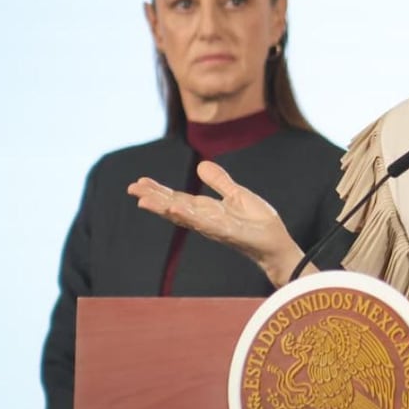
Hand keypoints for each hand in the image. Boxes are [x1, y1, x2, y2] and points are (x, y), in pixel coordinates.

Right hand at [127, 160, 303, 283]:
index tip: (140, 183)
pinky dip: (188, 216)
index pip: (178, 198)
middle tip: (132, 189)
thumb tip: (201, 164)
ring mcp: (214, 227)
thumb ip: (220, 182)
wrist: (276, 243)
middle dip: (153, 198)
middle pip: (174, 207)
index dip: (159, 191)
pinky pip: (204, 223)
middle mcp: (205, 220)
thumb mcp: (238, 195)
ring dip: (163, 208)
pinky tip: (174, 208)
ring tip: (144, 200)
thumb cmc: (258, 223)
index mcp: (207, 210)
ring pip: (183, 216)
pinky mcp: (227, 232)